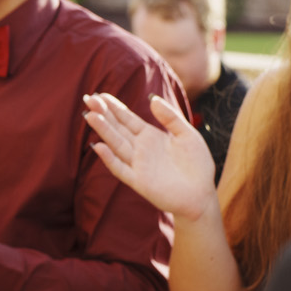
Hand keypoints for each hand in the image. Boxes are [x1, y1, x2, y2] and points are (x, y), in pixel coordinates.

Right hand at [82, 92, 217, 221]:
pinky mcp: (138, 181)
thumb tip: (152, 99)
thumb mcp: (188, 135)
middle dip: (103, 114)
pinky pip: (120, 169)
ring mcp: (137, 164)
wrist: (202, 194)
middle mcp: (140, 148)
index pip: (128, 119)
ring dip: (103, 131)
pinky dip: (109, 159)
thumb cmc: (197, 165)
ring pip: (116, 144)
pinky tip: (99, 146)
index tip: (100, 95)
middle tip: (89, 99)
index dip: (114, 107)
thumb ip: (171, 117)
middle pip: (118, 129)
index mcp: (150, 136)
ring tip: (90, 116)